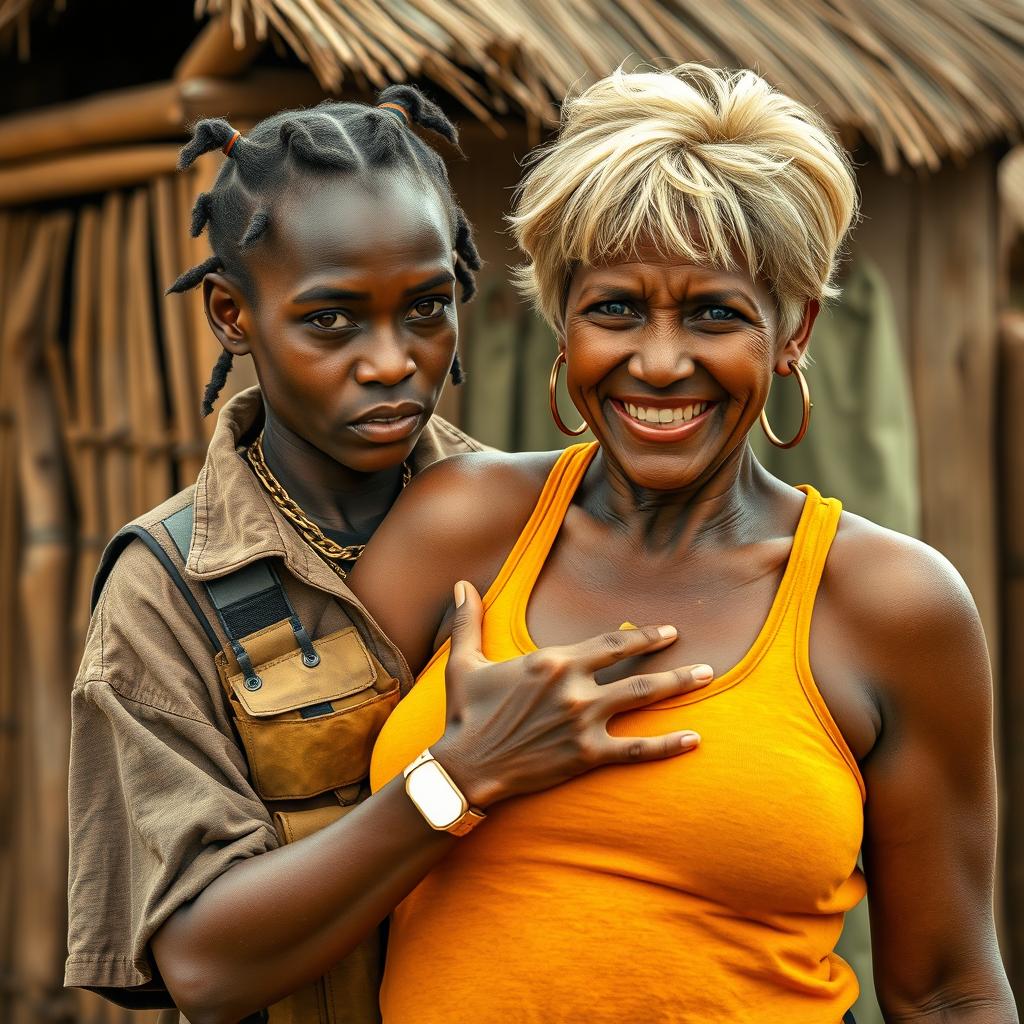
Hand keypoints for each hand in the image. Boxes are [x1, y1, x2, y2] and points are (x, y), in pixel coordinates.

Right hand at [434, 580, 710, 807]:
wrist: (465, 767)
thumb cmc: (465, 714)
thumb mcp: (464, 662)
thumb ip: (469, 621)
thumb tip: (460, 584)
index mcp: (552, 660)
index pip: (609, 642)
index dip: (640, 635)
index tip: (665, 631)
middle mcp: (574, 687)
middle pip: (634, 667)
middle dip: (669, 657)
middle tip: (697, 653)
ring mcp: (583, 722)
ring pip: (642, 699)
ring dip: (677, 685)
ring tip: (706, 677)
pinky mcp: (586, 755)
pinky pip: (636, 750)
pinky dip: (667, 745)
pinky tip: (693, 739)